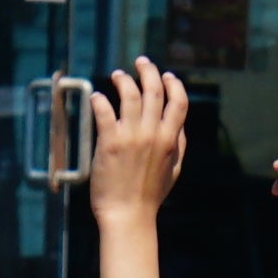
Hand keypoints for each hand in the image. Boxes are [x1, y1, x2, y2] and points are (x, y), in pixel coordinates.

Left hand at [84, 62, 194, 224]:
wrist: (128, 214)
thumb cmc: (150, 195)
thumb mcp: (174, 169)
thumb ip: (178, 144)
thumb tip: (179, 125)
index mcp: (170, 139)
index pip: (178, 102)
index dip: (174, 84)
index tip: (167, 75)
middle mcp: (153, 133)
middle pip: (154, 91)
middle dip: (149, 71)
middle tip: (141, 62)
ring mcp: (131, 136)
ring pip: (130, 96)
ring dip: (124, 81)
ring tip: (118, 75)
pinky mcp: (109, 142)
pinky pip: (105, 112)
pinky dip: (101, 100)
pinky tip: (97, 96)